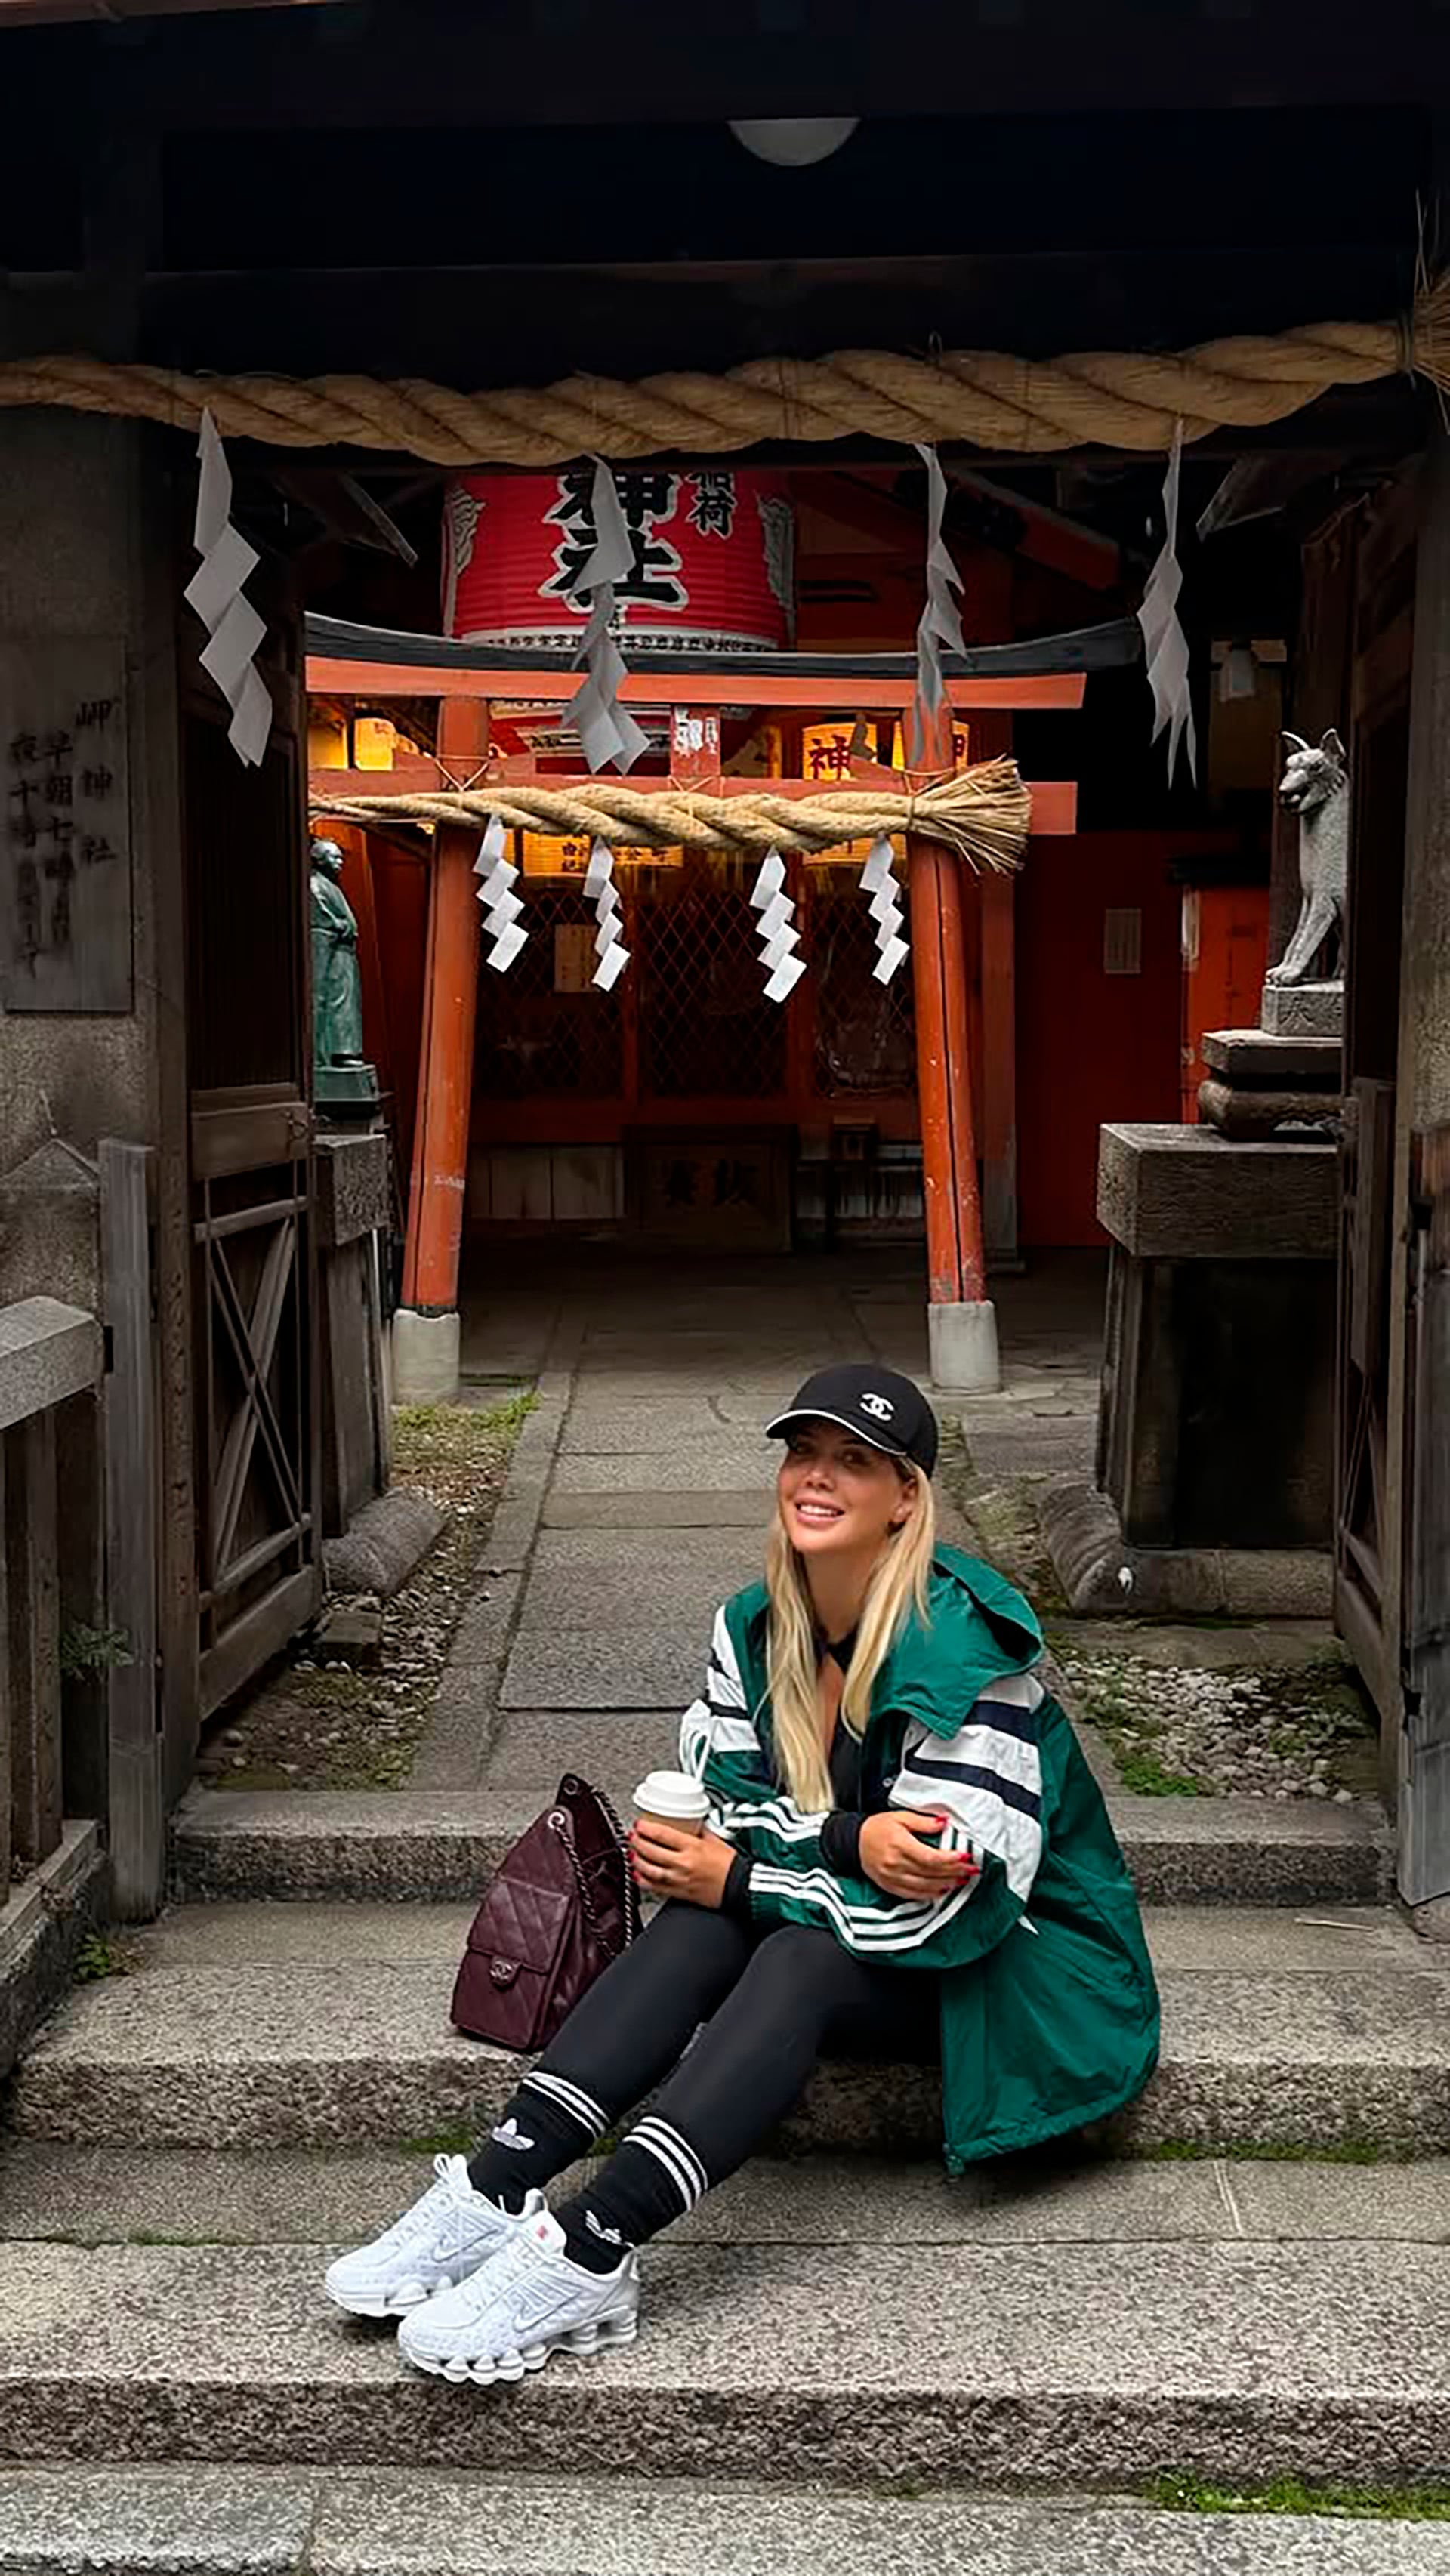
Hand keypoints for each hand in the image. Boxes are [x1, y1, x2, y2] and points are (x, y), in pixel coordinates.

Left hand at [629, 1820, 736, 1909]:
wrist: (739, 1886)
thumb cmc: (731, 1865)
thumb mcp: (715, 1840)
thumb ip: (699, 1831)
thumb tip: (690, 1822)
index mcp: (693, 1847)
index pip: (662, 1834)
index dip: (646, 1828)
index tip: (639, 1824)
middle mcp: (684, 1863)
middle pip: (651, 1851)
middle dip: (637, 1842)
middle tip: (632, 1836)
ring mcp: (679, 1879)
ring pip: (650, 1870)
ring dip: (636, 1860)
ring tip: (631, 1853)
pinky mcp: (679, 1893)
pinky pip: (655, 1887)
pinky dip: (642, 1880)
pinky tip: (637, 1874)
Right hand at [859, 1810, 978, 1901]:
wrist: (854, 1841)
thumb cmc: (877, 1827)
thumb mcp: (900, 1816)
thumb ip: (923, 1821)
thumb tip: (944, 1823)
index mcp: (899, 1845)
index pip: (930, 1858)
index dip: (950, 1860)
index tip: (965, 1857)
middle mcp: (896, 1864)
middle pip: (931, 1873)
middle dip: (955, 1872)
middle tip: (971, 1869)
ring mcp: (893, 1878)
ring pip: (925, 1887)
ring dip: (947, 1884)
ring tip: (962, 1880)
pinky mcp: (890, 1887)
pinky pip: (914, 1895)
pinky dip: (931, 1894)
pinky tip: (943, 1890)